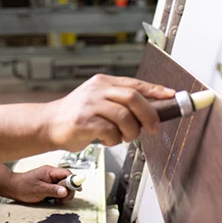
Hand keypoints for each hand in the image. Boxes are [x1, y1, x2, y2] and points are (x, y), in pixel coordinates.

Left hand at [8, 165, 79, 204]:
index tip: (78, 190)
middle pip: (67, 181)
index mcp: (50, 171)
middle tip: (63, 201)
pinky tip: (54, 201)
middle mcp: (51, 174)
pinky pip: (58, 190)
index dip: (74, 181)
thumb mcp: (39, 190)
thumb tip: (66, 191)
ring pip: (64, 187)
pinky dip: (59, 196)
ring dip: (64, 195)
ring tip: (58, 202)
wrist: (12, 188)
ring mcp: (50, 180)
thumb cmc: (24, 187)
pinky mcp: (48, 186)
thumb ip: (53, 190)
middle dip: (68, 191)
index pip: (67, 174)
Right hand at [42, 74, 174, 151]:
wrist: (48, 124)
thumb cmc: (77, 116)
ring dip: (131, 132)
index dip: (157, 90)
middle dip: (149, 115)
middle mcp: (97, 90)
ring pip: (125, 117)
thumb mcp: (99, 101)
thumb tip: (152, 110)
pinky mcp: (84, 121)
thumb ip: (120, 102)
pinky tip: (106, 140)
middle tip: (152, 128)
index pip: (136, 84)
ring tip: (124, 137)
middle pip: (133, 97)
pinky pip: (110, 131)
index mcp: (104, 82)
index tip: (173, 97)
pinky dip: (114, 140)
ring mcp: (90, 104)